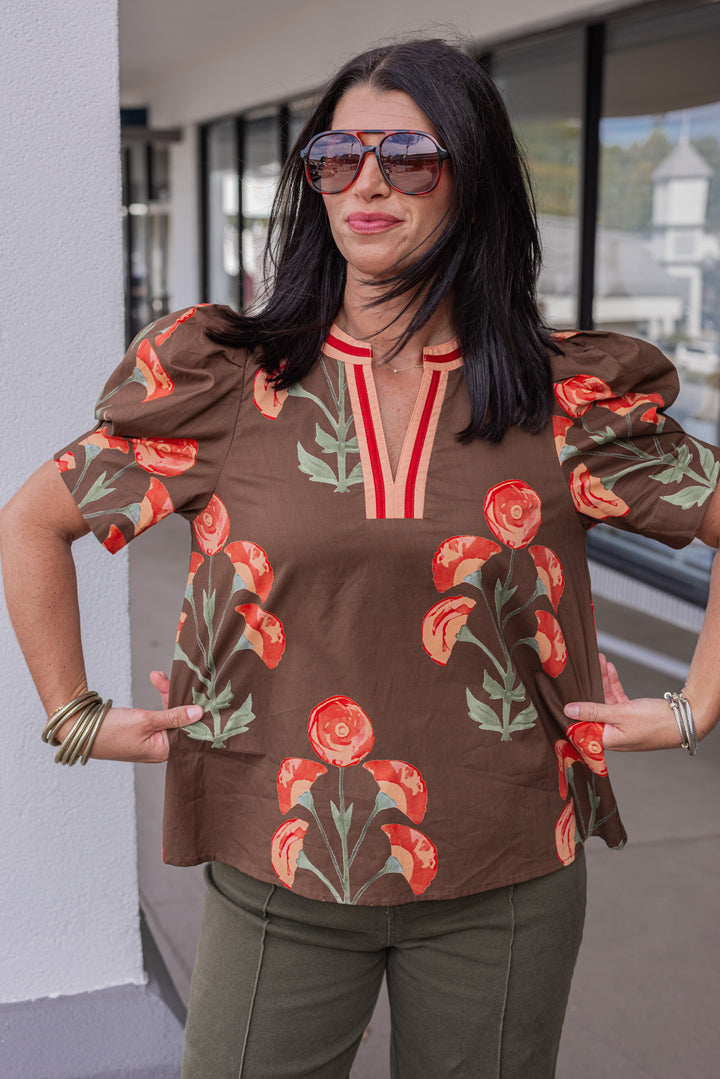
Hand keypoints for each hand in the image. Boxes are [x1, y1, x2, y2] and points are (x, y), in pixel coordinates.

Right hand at [55, 672, 202, 762]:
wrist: (80, 730)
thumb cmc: (110, 731)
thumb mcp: (145, 720)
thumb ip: (173, 716)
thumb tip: (199, 713)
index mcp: (164, 751)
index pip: (187, 728)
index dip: (190, 708)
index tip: (192, 688)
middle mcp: (160, 749)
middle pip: (178, 719)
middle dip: (173, 696)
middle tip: (161, 677)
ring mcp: (152, 742)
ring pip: (169, 715)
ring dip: (165, 694)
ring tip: (157, 676)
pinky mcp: (144, 734)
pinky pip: (159, 716)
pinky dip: (159, 701)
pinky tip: (157, 684)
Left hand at [564, 653, 686, 752]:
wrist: (685, 721)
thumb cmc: (655, 723)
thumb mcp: (621, 714)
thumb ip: (593, 711)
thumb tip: (569, 710)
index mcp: (606, 740)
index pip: (580, 727)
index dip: (572, 711)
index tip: (563, 693)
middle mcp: (612, 733)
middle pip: (592, 709)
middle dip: (587, 688)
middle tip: (581, 670)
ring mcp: (621, 724)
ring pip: (605, 700)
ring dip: (601, 682)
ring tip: (596, 662)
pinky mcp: (631, 715)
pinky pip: (617, 698)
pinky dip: (613, 684)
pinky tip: (609, 669)